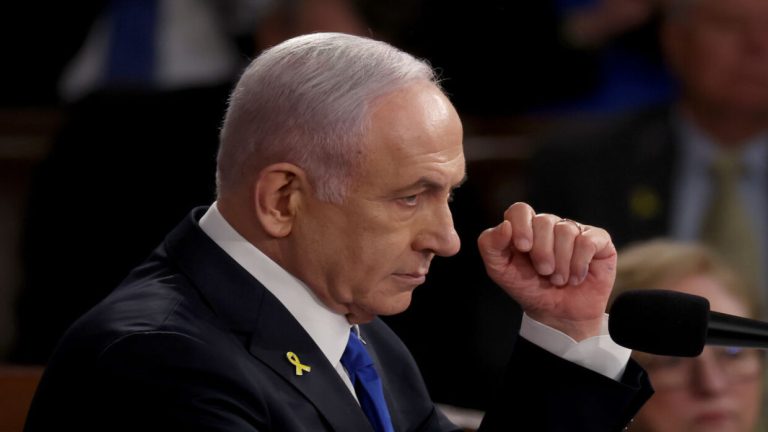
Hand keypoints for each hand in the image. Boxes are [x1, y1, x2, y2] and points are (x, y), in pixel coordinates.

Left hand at [477, 202, 616, 340]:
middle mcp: (550, 225)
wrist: (558, 314)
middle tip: (544, 272)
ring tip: (559, 279)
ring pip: (566, 231)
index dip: (522, 226)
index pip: (520, 210)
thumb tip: (505, 225)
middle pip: (544, 221)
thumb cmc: (529, 289)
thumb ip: (490, 245)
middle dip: (542, 252)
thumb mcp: (500, 271)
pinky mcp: (598, 240)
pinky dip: (579, 264)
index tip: (523, 248)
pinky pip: (588, 241)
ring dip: (561, 262)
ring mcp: (575, 230)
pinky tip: (576, 277)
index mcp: (525, 227)